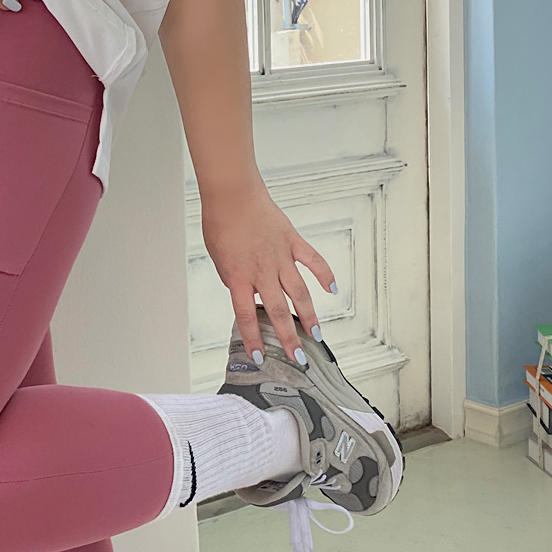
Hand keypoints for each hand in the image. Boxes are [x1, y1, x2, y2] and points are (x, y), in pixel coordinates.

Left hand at [201, 182, 334, 363]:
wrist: (232, 194)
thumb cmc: (220, 223)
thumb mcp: (219, 259)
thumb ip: (234, 279)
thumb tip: (247, 293)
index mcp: (239, 278)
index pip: (246, 317)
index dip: (254, 339)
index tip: (260, 357)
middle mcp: (262, 271)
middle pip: (278, 311)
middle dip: (289, 337)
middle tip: (299, 358)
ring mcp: (280, 257)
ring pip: (299, 292)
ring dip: (309, 315)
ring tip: (316, 335)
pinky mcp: (292, 241)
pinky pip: (312, 260)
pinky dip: (324, 274)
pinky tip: (332, 289)